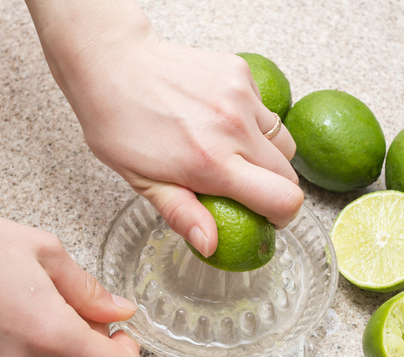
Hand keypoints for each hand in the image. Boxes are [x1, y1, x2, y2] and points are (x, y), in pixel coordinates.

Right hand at [0, 179, 141, 356]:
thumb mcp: (46, 252)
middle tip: (73, 291)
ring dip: (67, 331)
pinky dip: (43, 335)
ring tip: (38, 288)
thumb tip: (121, 312)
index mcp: (52, 334)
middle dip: (95, 333)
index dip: (131, 354)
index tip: (122, 328)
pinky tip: (21, 299)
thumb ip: (89, 290)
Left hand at [27, 0, 303, 256]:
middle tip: (245, 188)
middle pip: (290, 172)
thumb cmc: (119, 123)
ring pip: (282, 140)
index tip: (267, 217)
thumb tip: (211, 245)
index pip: (284, 198)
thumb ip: (182, 214)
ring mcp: (241, 96)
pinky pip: (264, 109)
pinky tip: (218, 118)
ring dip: (265, 154)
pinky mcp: (241, 71)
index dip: (283, 215)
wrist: (113, 63)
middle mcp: (234, 128)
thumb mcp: (142, 182)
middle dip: (275, 188)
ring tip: (230, 151)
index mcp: (211, 163)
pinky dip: (251, 121)